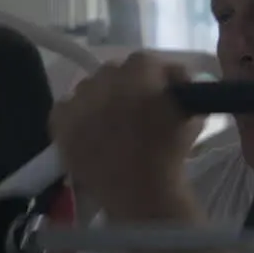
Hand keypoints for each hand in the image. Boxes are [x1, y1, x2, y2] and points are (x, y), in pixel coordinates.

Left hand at [51, 53, 205, 217]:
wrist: (141, 189)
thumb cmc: (171, 152)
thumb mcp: (192, 116)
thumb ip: (187, 93)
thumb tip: (181, 86)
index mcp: (140, 68)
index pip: (149, 63)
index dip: (157, 79)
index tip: (165, 95)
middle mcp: (106, 74)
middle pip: (115, 73)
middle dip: (127, 87)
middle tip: (138, 112)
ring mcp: (80, 96)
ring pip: (89, 89)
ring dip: (101, 100)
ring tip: (112, 126)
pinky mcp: (61, 120)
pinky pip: (66, 108)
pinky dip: (76, 117)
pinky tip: (88, 133)